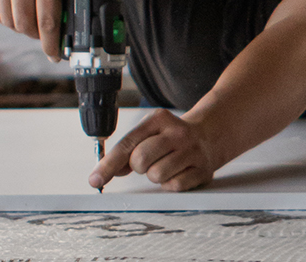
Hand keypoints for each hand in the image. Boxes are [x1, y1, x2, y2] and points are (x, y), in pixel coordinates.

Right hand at [0, 0, 91, 59]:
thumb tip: (86, 27)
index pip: (48, 21)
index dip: (51, 44)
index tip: (55, 56)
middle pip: (25, 24)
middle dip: (37, 36)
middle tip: (46, 36)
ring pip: (6, 18)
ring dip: (19, 26)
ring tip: (32, 24)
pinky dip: (0, 15)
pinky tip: (13, 15)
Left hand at [90, 109, 218, 191]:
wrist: (210, 135)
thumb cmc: (171, 138)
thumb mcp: (149, 134)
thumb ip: (127, 151)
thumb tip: (103, 173)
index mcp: (159, 119)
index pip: (127, 144)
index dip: (108, 165)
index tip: (95, 180)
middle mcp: (178, 132)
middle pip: (140, 160)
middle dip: (139, 167)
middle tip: (149, 162)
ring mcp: (193, 150)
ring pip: (157, 175)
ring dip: (156, 175)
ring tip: (166, 166)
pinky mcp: (203, 169)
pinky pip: (174, 186)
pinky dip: (171, 183)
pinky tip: (178, 172)